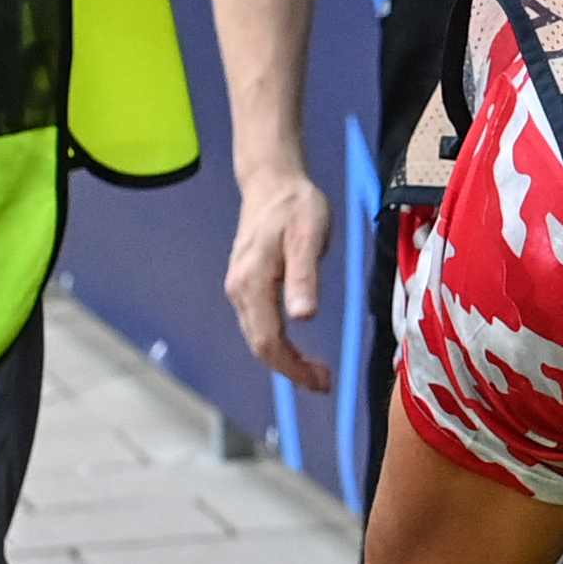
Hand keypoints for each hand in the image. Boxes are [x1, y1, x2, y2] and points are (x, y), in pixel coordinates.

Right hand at [226, 164, 338, 390]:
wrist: (271, 181)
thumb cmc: (294, 206)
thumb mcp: (308, 237)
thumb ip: (304, 276)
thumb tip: (304, 317)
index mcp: (252, 283)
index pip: (268, 341)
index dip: (293, 368)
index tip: (321, 381)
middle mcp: (238, 290)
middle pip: (260, 346)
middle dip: (290, 370)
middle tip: (323, 382)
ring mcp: (239, 288)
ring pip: (258, 337)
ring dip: (285, 360)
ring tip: (316, 371)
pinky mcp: (245, 284)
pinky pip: (258, 324)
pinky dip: (278, 343)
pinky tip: (298, 347)